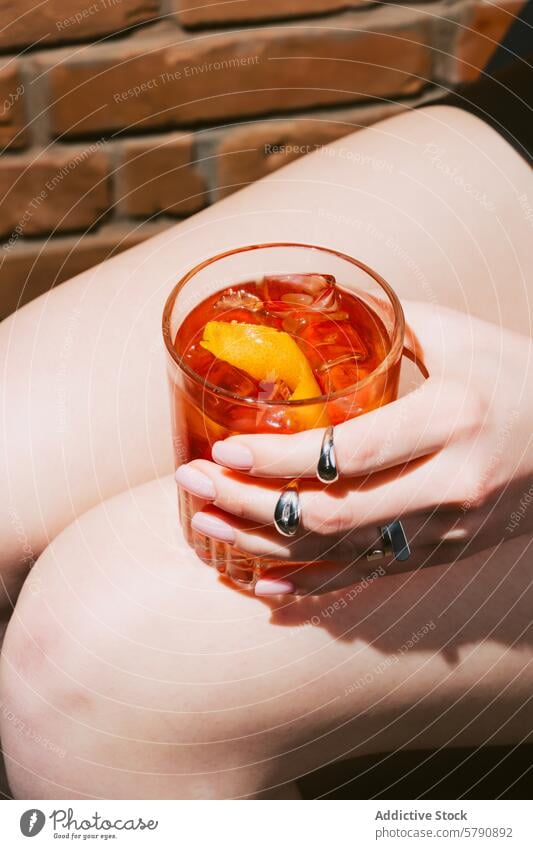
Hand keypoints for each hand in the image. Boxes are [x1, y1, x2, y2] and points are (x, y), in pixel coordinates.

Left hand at [176, 302, 532, 595]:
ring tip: (207, 528)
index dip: (279, 459)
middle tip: (192, 486)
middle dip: (250, 504)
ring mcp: (448, 531)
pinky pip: (368, 577)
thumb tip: (317, 301)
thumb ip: (389, 322)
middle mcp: (449, 484)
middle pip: (332, 513)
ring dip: (265, 546)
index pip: (349, 452)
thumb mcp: (464, 335)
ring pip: (340, 554)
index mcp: (453, 419)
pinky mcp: (445, 553)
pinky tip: (264, 585)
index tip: (222, 451)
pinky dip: (312, 584)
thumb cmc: (521, 377)